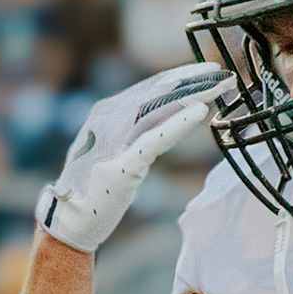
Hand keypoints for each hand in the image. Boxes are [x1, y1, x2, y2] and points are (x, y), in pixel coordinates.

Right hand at [34, 62, 236, 253]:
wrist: (72, 221)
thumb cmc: (95, 190)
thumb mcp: (120, 156)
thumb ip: (140, 138)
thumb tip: (171, 123)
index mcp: (107, 115)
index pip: (149, 90)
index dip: (178, 79)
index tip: (206, 73)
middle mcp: (109, 120)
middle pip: (156, 93)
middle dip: (190, 80)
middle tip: (220, 72)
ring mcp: (115, 140)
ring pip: (160, 109)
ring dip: (192, 95)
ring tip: (218, 85)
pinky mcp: (124, 164)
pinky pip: (156, 138)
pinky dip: (180, 123)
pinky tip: (201, 110)